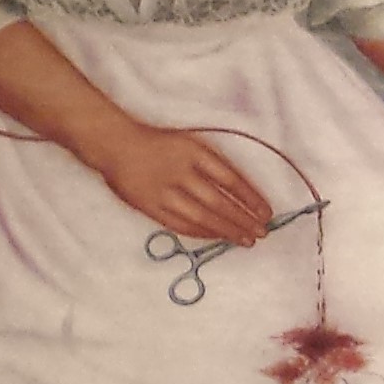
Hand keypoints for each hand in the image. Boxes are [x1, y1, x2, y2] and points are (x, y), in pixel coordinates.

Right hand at [96, 122, 275, 245]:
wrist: (116, 145)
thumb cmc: (159, 144)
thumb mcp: (190, 143)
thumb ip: (212, 166)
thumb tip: (242, 194)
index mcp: (194, 152)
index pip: (230, 179)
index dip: (251, 198)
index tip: (266, 212)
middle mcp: (181, 172)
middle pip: (219, 201)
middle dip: (243, 219)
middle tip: (262, 232)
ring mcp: (164, 191)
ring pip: (202, 217)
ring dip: (226, 230)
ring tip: (246, 240)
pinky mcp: (151, 207)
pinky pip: (181, 225)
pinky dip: (202, 233)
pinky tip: (218, 238)